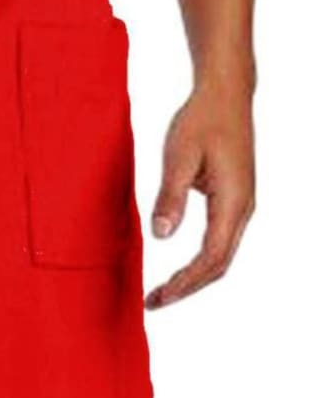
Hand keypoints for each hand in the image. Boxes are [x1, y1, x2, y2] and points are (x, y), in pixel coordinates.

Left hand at [145, 85, 254, 308]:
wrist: (225, 95)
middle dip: (187, 287)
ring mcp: (240, 206)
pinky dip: (198, 262)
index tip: (160, 296)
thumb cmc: (202, 121)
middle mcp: (242, 209)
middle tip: (154, 302)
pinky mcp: (232, 201)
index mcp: (233, 201)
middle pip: (219, 265)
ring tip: (162, 291)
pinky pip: (218, 242)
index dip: (185, 282)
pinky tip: (177, 268)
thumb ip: (171, 196)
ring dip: (193, 278)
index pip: (211, 257)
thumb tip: (162, 235)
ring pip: (220, 256)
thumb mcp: (179, 156)